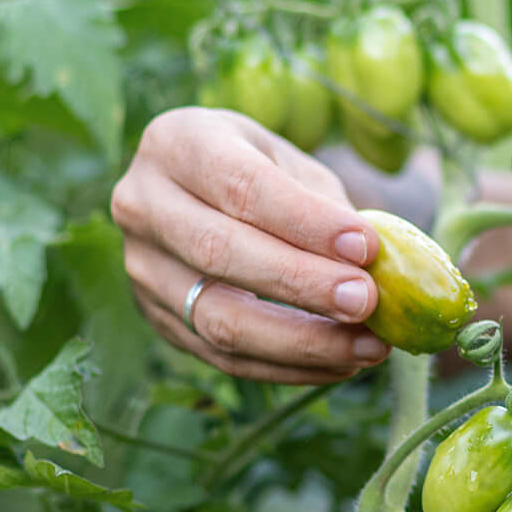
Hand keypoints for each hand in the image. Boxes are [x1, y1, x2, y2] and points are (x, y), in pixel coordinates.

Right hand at [112, 108, 390, 383]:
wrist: (193, 192)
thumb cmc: (255, 168)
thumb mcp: (287, 163)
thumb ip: (322, 205)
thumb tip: (370, 262)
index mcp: (176, 143)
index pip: (241, 187)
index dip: (305, 221)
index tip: (366, 247)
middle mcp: (142, 204)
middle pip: (220, 253)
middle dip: (301, 283)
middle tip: (367, 301)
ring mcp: (142, 268)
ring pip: (217, 319)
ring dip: (301, 341)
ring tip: (367, 346)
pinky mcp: (157, 319)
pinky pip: (223, 358)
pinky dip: (288, 367)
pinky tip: (340, 363)